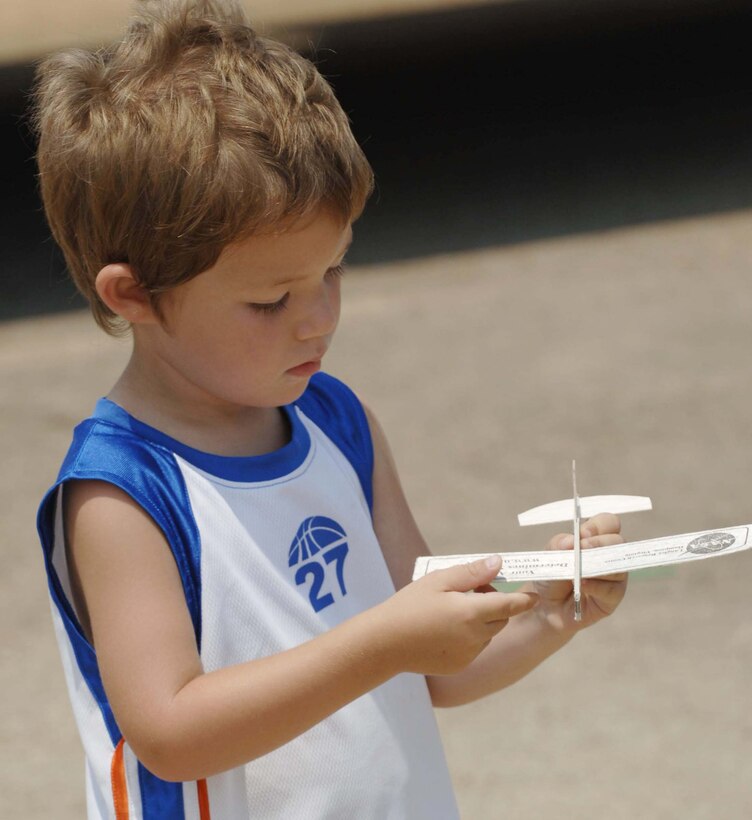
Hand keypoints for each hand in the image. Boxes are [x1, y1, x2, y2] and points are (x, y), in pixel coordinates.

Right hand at [380, 557, 537, 675]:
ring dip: (483, 621)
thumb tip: (498, 563)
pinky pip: (475, 648)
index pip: (509, 605)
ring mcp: (468, 654)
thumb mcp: (438, 580)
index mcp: (471, 613)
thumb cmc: (409, 605)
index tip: (533, 596)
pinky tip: (445, 629)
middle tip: (473, 590)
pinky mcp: (459, 665)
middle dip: (496, 604)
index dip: (524, 600)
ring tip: (455, 609)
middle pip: (501, 618)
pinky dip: (471, 637)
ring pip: (489, 634)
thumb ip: (471, 572)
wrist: (384, 643)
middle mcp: (474, 637)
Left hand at [529, 513, 626, 631]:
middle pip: (618, 541)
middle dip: (599, 543)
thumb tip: (572, 540)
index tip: (582, 533)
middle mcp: (609, 554)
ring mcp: (614, 576)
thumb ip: (559, 545)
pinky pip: (612, 589)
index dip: (598, 525)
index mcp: (596, 538)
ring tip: (577, 571)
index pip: (609, 523)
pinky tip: (582, 585)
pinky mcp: (613, 596)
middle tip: (582, 548)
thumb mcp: (550, 555)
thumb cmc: (553, 574)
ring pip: (617, 565)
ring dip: (595, 566)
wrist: (547, 605)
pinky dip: (596, 585)